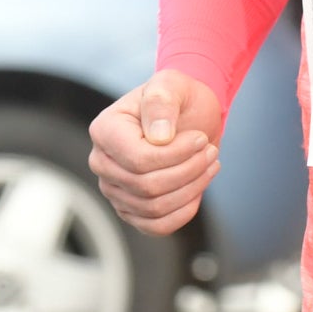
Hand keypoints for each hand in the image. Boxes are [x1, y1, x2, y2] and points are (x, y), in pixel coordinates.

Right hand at [86, 69, 223, 235]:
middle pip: (147, 187)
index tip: (201, 139)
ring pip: (154, 208)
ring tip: (209, 165)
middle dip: (188, 171)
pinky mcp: (131, 209)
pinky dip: (182, 213)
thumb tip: (159, 137)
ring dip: (191, 189)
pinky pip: (155, 226)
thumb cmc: (177, 97)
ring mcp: (113, 189)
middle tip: (211, 152)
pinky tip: (198, 190)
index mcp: (104, 131)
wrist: (186, 114)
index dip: (176, 155)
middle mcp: (101, 163)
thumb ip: (161, 103)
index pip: (139, 160)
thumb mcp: (172, 85)